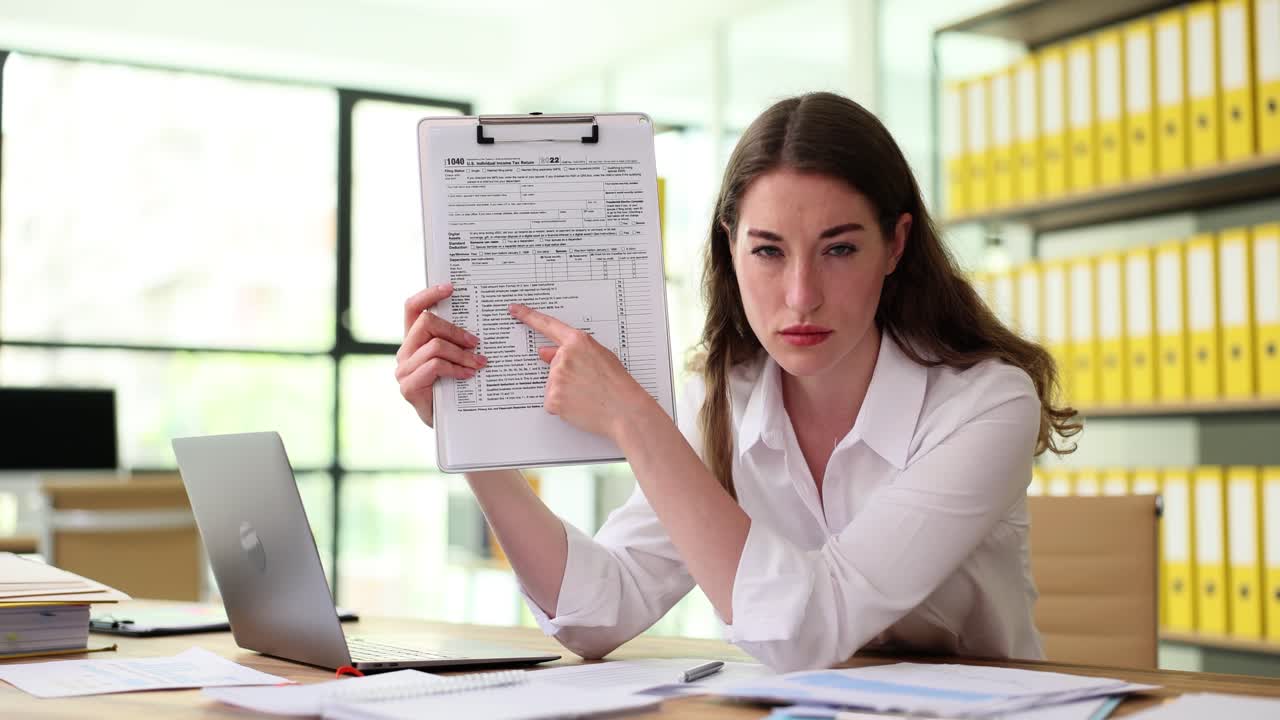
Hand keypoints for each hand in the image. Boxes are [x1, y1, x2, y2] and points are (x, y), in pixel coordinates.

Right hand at [396, 284, 485, 427]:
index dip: (429, 294)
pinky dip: (455, 368)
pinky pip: (434, 366)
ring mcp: (404, 370)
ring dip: (461, 354)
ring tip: (479, 363)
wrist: (447, 426)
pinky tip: (468, 375)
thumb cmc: (453, 390)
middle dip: (455, 330)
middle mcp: (404, 352)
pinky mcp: (409, 387)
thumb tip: (478, 325)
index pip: (412, 308)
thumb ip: (455, 342)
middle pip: (426, 323)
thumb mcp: (454, 360)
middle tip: (476, 343)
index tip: (451, 288)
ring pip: (434, 346)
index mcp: (413, 340)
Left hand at [509, 303, 656, 441]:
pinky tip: (580, 405)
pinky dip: (563, 405)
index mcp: (578, 342)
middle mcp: (564, 357)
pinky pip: (552, 400)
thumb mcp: (601, 357)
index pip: (547, 325)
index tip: (515, 309)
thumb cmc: (617, 384)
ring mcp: (556, 378)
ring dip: (565, 390)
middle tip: (588, 383)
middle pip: (554, 364)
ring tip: (588, 395)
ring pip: (552, 383)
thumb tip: (544, 352)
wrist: (624, 411)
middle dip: (567, 373)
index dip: (528, 316)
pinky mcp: (552, 398)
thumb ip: (573, 351)